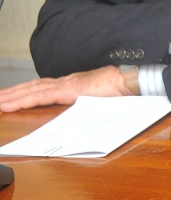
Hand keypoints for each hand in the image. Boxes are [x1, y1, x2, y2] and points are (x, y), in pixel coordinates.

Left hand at [0, 65, 136, 112]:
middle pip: (31, 87)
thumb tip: (80, 118)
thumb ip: (87, 106)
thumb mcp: (99, 101)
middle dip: (11, 93)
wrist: (129, 81)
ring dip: (10, 96)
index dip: (24, 92)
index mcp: (72, 85)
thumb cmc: (120, 91)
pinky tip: (7, 104)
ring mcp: (64, 85)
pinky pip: (37, 96)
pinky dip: (20, 100)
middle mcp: (65, 82)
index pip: (42, 88)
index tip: (9, 97)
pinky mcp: (65, 90)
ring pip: (29, 90)